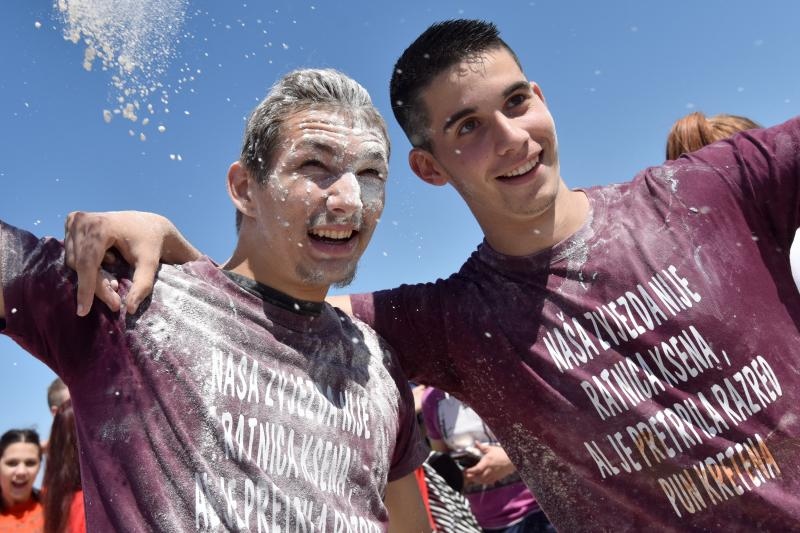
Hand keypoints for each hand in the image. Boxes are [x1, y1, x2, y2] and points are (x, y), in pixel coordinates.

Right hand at [64, 211, 200, 315]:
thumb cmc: (150, 243)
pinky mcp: (72, 223)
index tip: (83, 311)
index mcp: (100, 226)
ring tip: (115, 280)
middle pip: (80, 264)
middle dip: (96, 286)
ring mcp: (74, 221)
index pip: (87, 263)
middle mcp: (82, 220)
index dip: (86, 288)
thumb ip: (142, 284)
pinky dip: (89, 266)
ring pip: (74, 262)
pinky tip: (109, 264)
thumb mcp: (150, 263)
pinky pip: (74, 254)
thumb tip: (131, 309)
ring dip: (92, 277)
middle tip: (115, 303)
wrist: (148, 223)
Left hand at [463, 442, 515, 485]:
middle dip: (471, 477)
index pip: (476, 469)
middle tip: (466, 476)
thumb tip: (476, 443)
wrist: (512, 460)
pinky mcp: (497, 478)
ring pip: (483, 481)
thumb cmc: (503, 454)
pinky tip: (481, 480)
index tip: (465, 471)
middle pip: (478, 477)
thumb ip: (482, 447)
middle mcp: (489, 470)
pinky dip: (483, 482)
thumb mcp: (491, 448)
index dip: (470, 471)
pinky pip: (489, 482)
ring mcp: (493, 475)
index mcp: (487, 462)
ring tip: (471, 478)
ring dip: (476, 481)